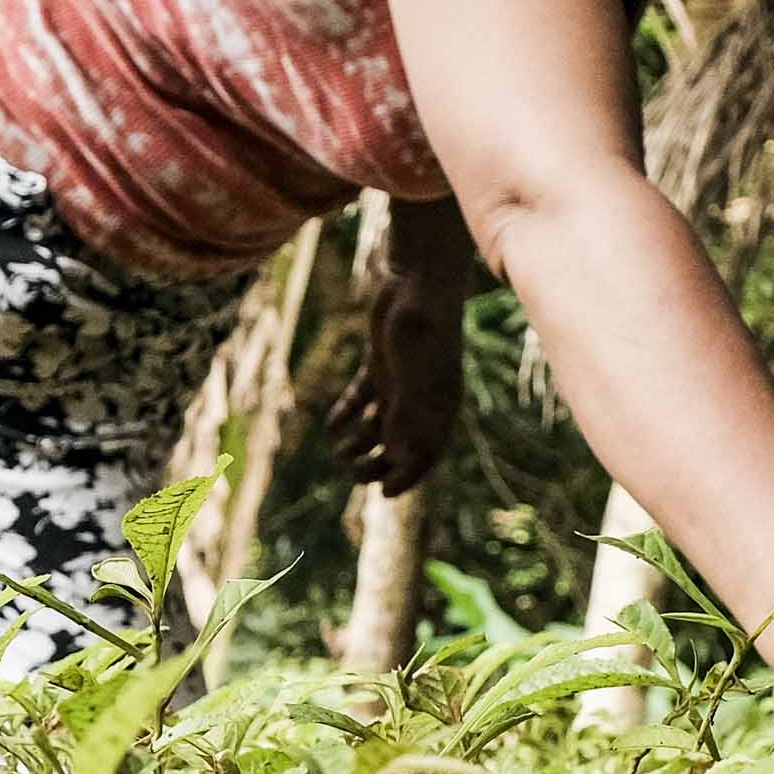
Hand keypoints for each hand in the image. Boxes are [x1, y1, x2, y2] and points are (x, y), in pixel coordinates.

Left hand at [321, 270, 464, 494]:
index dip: (408, 477)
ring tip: (340, 451)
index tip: (385, 495)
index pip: (428, 454)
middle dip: (379, 463)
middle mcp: (423, 398)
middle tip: (354, 473)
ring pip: (380, 423)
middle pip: (401, 444)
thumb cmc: (423, 328)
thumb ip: (407, 415)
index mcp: (441, 407)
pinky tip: (332, 424)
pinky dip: (349, 412)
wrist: (417, 278)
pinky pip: (364, 396)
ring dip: (361, 441)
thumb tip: (397, 456)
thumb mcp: (414, 376)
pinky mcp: (382, 363)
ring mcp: (402, 381)